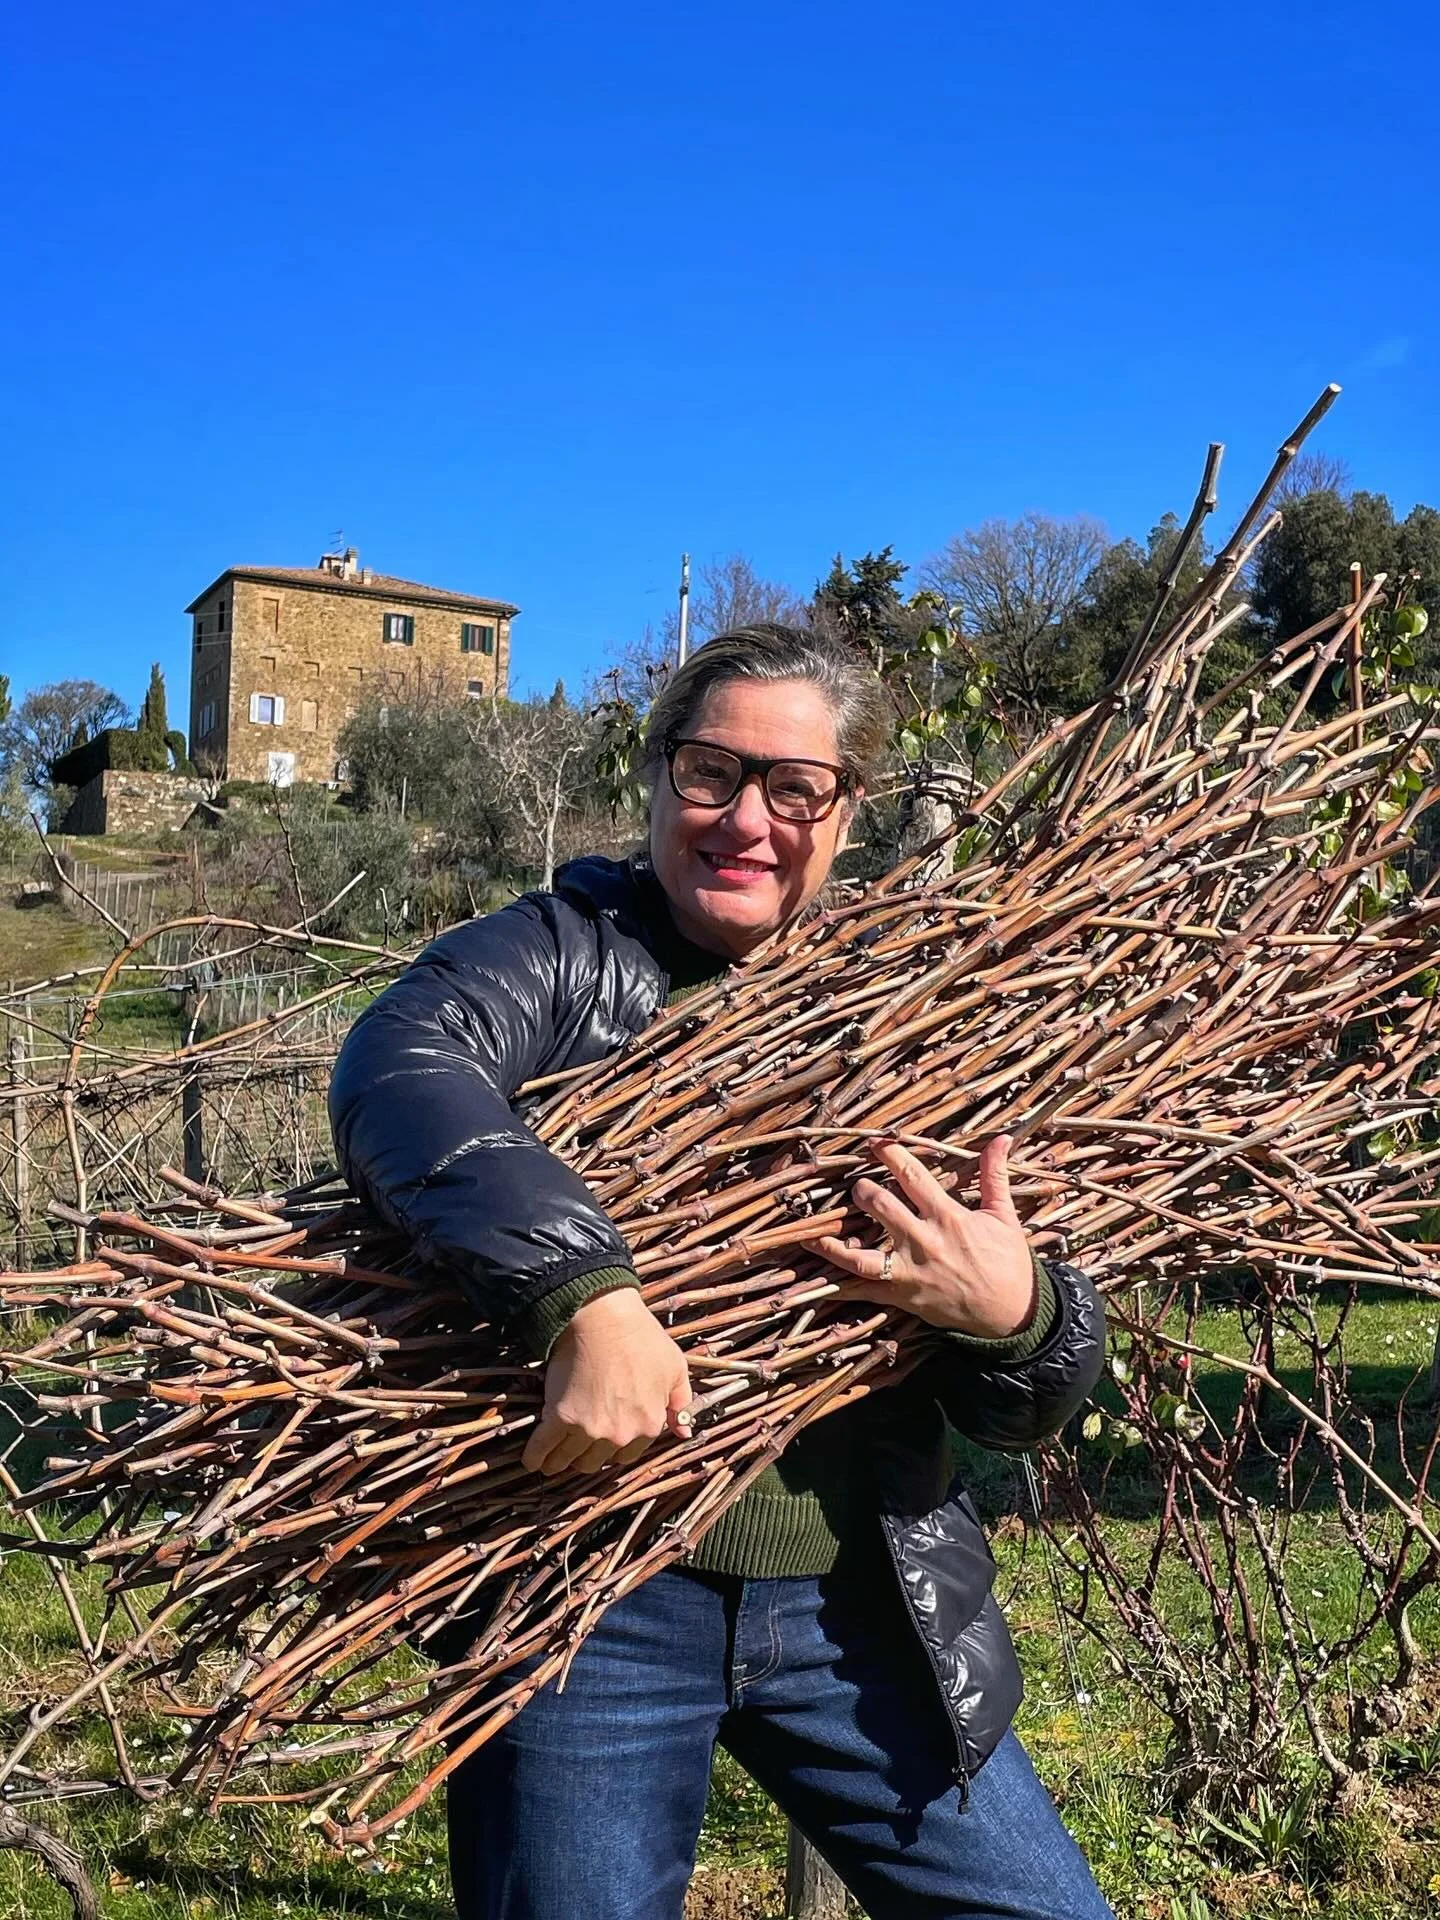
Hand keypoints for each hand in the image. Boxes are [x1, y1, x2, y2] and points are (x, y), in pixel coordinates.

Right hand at [521, 1289, 692, 1477]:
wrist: (603, 1316)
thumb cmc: (640, 1337)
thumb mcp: (675, 1368)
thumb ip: (681, 1403)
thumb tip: (684, 1434)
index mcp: (649, 1425)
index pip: (627, 1455)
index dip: (614, 1447)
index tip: (603, 1442)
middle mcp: (620, 1435)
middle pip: (596, 1462)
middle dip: (586, 1457)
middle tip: (576, 1448)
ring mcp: (588, 1429)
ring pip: (569, 1460)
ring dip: (559, 1463)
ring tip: (550, 1461)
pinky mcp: (559, 1417)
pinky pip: (543, 1448)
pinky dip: (535, 1456)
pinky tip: (532, 1460)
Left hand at [809, 1137, 1035, 1337]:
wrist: (1012, 1314)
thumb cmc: (1008, 1263)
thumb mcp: (1004, 1216)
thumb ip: (995, 1175)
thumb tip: (1001, 1138)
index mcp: (948, 1217)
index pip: (912, 1177)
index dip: (890, 1155)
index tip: (873, 1142)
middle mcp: (923, 1242)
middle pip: (881, 1206)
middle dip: (862, 1190)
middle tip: (856, 1186)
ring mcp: (909, 1272)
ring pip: (860, 1255)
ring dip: (834, 1242)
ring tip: (814, 1232)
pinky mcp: (902, 1297)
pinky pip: (863, 1292)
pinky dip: (836, 1287)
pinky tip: (812, 1280)